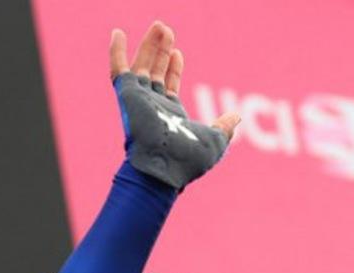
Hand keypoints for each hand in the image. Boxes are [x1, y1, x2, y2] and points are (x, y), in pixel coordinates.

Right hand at [109, 21, 239, 188]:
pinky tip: (118, 33)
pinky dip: (116, 51)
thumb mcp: (215, 141)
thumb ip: (225, 127)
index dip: (173, 69)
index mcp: (170, 115)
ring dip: (148, 45)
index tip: (177, 52)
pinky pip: (118, 69)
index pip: (169, 86)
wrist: (165, 166)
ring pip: (141, 66)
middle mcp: (152, 106)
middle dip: (160, 51)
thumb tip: (236, 117)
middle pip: (154, 72)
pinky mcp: (127, 95)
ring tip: (160, 25)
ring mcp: (139, 100)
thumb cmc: (189, 161)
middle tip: (165, 29)